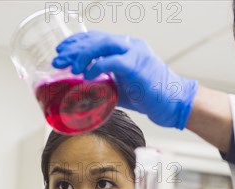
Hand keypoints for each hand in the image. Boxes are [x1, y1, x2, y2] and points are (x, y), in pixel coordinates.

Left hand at [52, 31, 197, 128]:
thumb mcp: (123, 87)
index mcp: (127, 48)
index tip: (62, 51)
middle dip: (74, 48)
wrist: (175, 104)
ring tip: (71, 68)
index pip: (97, 38)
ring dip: (83, 55)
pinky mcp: (137, 66)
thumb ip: (106, 84)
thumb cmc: (151, 97)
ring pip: (102, 44)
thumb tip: (84, 91)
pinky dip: (97, 67)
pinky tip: (87, 75)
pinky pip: (112, 62)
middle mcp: (131, 46)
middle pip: (96, 38)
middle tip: (59, 59)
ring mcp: (135, 54)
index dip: (77, 42)